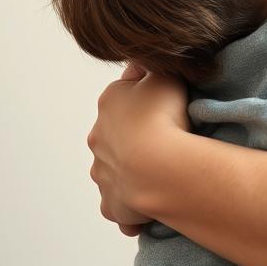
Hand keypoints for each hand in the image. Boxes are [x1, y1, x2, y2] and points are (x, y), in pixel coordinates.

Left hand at [87, 62, 189, 231]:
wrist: (158, 165)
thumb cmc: (163, 115)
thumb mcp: (164, 74)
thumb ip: (155, 65)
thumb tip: (148, 59)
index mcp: (109, 103)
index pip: (126, 91)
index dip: (147, 93)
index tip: (167, 100)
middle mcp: (98, 138)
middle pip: (118, 131)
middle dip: (136, 134)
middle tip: (168, 137)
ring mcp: (102, 173)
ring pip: (114, 168)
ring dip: (132, 169)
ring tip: (161, 171)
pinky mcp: (112, 204)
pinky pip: (120, 205)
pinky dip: (131, 205)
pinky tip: (149, 205)